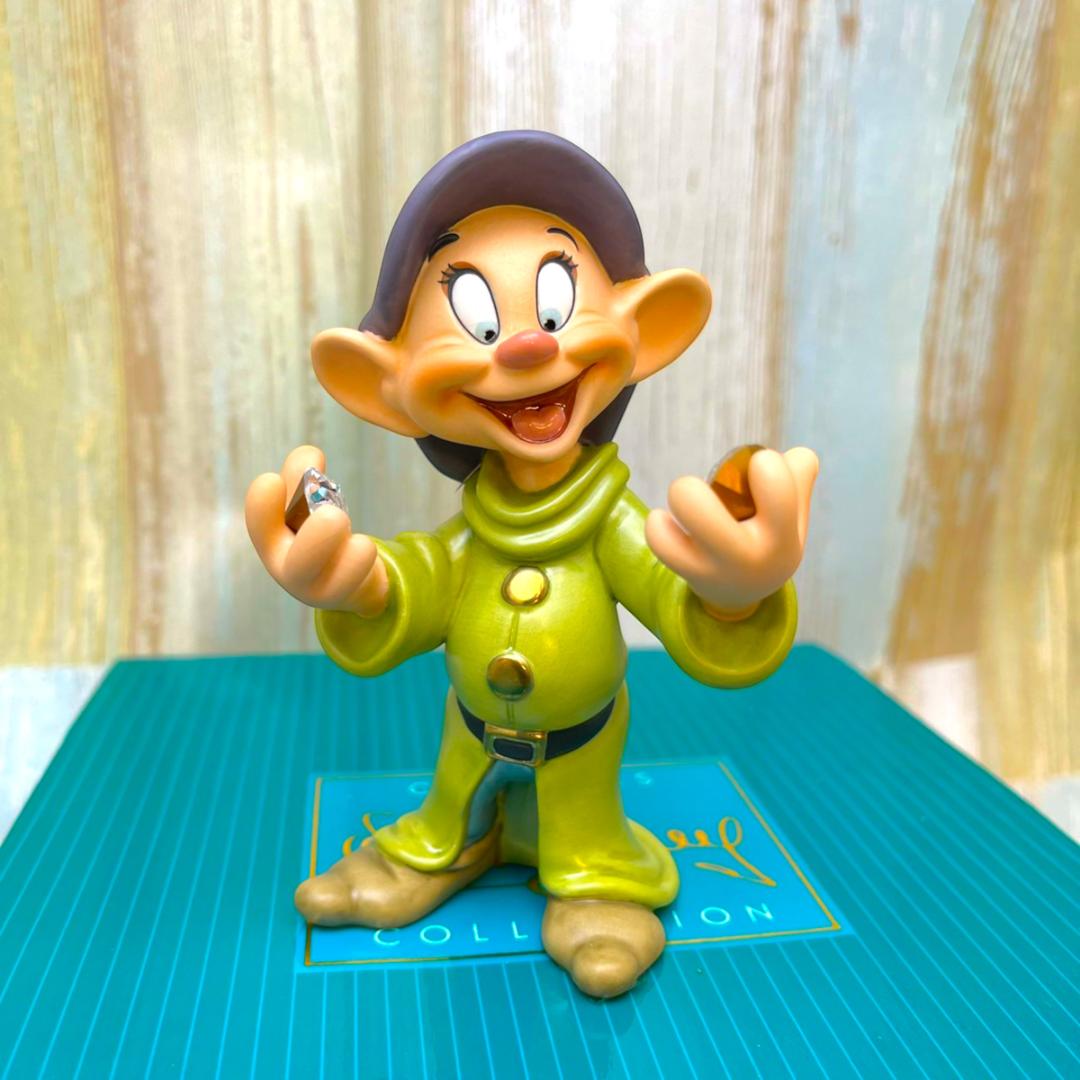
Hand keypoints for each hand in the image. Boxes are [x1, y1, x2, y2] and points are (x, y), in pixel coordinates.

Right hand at [245, 445, 388, 616]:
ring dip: (352, 550)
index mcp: (274, 543)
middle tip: (334, 516)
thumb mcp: (307, 504)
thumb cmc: (320, 532)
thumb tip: (310, 455)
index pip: (259, 527)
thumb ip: (303, 479)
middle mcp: (291, 571)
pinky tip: (364, 548)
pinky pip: (361, 578)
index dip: (262, 507)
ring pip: (337, 578)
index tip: (272, 480)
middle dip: (318, 540)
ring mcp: (321, 590)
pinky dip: (366, 556)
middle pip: (300, 565)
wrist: (350, 576)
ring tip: (355, 533)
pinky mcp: (349, 596)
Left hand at [645, 448, 817, 617]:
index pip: (778, 477)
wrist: (740, 596)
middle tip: (712, 488)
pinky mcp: (686, 571)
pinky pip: (661, 540)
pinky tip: (663, 520)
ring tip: (683, 499)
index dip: (766, 462)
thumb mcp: (793, 518)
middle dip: (724, 475)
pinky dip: (656, 524)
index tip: (757, 475)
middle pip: (725, 498)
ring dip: (683, 492)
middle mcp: (753, 553)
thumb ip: (798, 479)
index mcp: (784, 537)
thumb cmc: (766, 539)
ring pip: (691, 507)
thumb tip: (796, 455)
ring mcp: (717, 565)